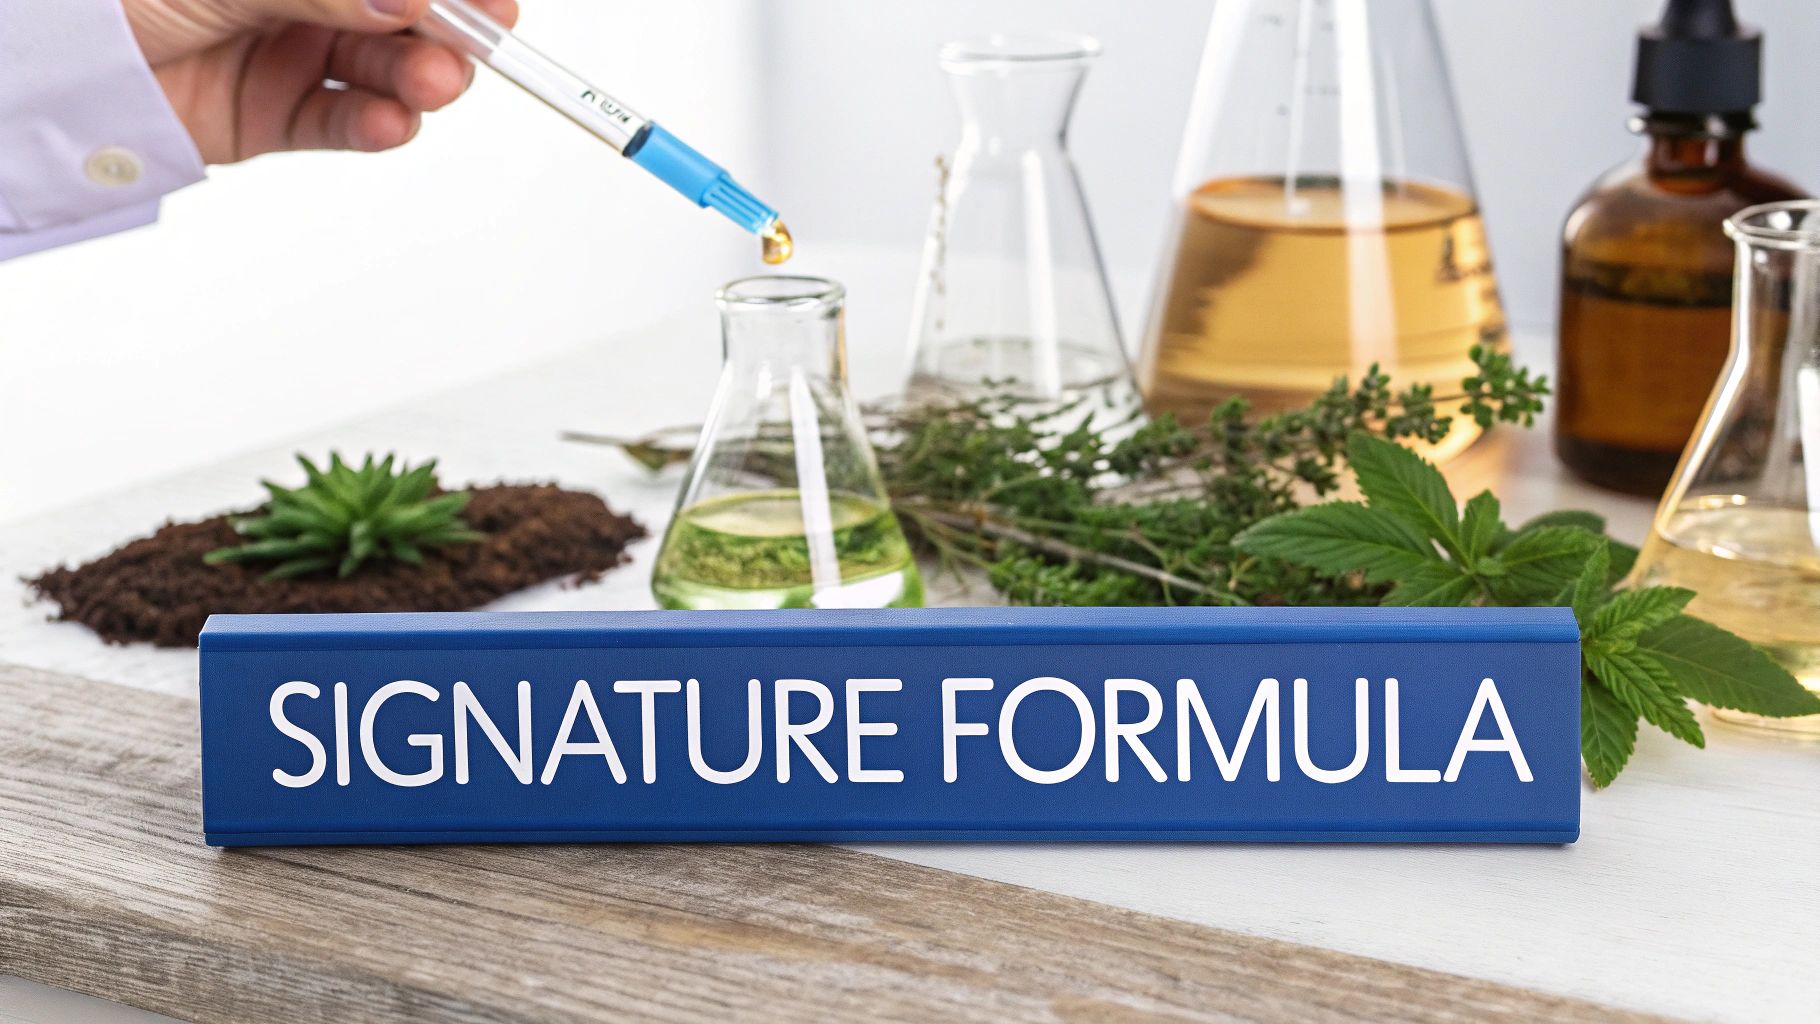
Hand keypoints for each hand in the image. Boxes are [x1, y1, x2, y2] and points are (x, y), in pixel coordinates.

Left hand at [124, 0, 519, 162]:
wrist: (43, 58)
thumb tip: (414, 0)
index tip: (492, 1)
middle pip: (406, 10)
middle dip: (449, 26)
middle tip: (476, 38)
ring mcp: (290, 48)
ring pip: (383, 66)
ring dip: (419, 76)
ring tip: (429, 85)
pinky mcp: (273, 113)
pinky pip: (341, 122)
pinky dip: (374, 125)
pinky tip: (390, 121)